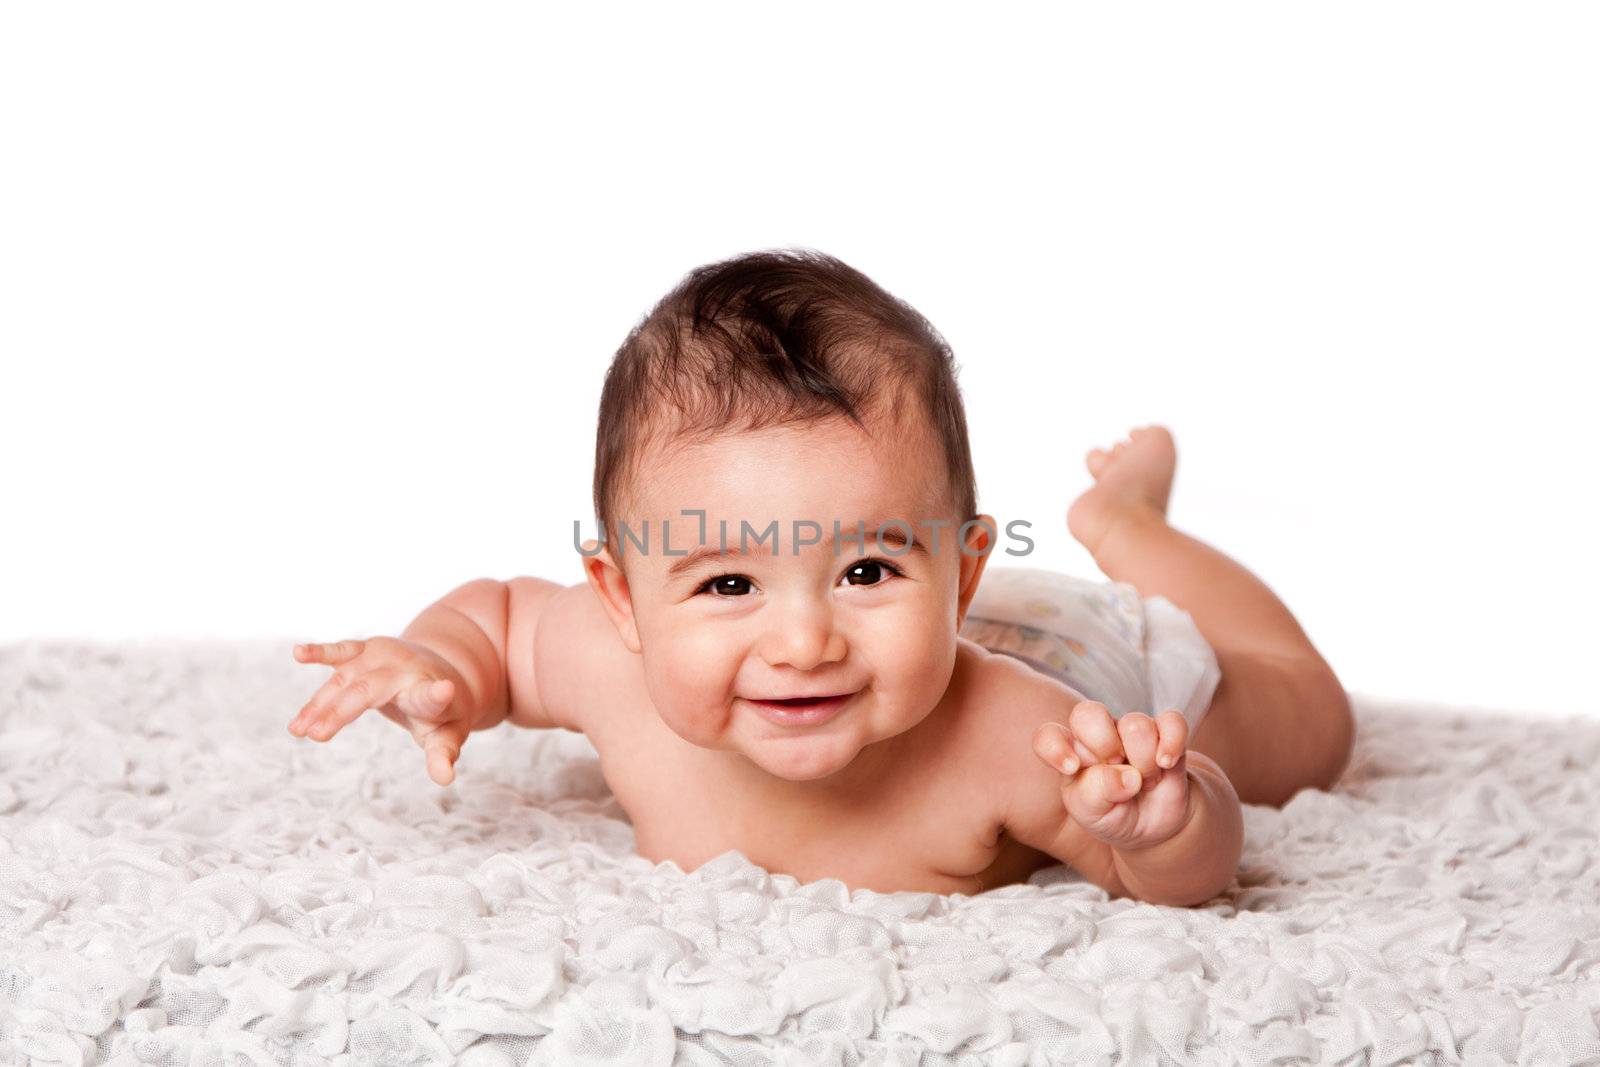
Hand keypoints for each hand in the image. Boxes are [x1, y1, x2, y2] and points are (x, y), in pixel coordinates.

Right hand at [289, 637, 473, 785]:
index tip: (443, 690)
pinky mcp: (366, 650)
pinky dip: (320, 651)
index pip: (431, 697)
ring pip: (345, 678)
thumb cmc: (442, 712)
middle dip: (342, 710)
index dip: (435, 695)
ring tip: (297, 729)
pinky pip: (341, 650)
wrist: (442, 670)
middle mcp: (405, 669)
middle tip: (316, 736)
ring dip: (319, 702)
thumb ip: (443, 754)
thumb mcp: (448, 735)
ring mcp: (384, 656)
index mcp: (429, 692)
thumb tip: (444, 779)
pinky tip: (299, 653)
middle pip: (369, 689)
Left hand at [1031, 699, 1193, 850]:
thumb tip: (1124, 777)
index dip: (1055, 748)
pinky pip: (1172, 721)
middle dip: (1103, 746)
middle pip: (1088, 713)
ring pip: (1135, 724)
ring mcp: (1131, 731)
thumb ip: (1094, 795)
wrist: (1153, 825)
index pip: (1049, 736)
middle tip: (1114, 769)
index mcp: (1070, 752)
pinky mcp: (1166, 733)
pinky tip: (1166, 765)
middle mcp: (1098, 734)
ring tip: (1145, 783)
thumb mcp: (1092, 815)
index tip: (1072, 769)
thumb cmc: (1113, 815)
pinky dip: (1171, 743)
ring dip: (1144, 763)